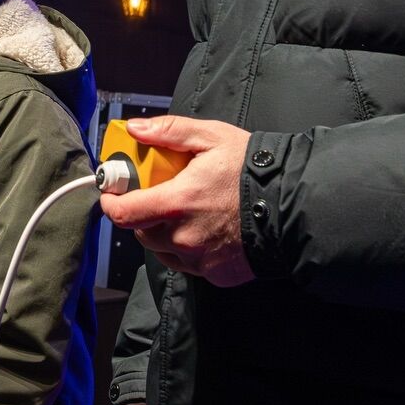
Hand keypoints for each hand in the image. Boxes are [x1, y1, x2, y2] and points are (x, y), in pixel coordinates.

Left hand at [99, 115, 255, 286]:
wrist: (293, 206)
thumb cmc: (252, 170)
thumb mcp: (211, 137)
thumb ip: (169, 132)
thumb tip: (136, 129)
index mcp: (177, 203)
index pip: (123, 213)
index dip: (111, 202)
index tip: (113, 193)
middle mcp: (183, 237)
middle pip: (141, 232)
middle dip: (142, 214)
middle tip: (158, 196)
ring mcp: (200, 260)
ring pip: (162, 250)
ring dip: (163, 233)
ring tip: (185, 213)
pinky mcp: (216, 274)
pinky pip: (188, 264)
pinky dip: (188, 250)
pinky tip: (206, 230)